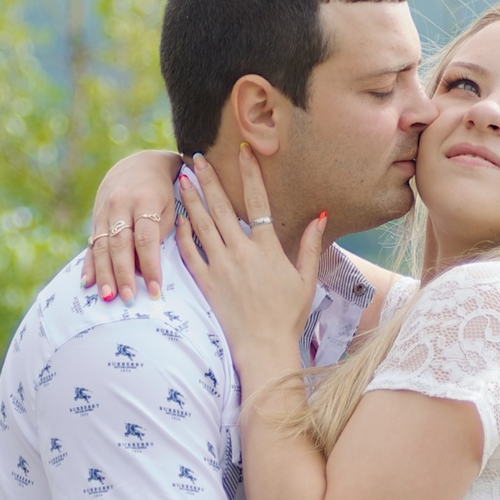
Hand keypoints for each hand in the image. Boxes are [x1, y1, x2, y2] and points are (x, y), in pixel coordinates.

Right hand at [81, 148, 182, 299]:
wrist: (141, 163)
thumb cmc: (163, 191)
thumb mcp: (169, 206)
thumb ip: (158, 234)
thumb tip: (144, 267)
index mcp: (144, 200)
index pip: (146, 239)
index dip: (150, 266)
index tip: (155, 290)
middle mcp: (120, 204)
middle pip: (120, 245)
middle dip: (123, 274)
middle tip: (128, 298)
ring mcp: (104, 210)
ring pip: (102, 246)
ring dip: (104, 274)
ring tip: (107, 297)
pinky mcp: (96, 217)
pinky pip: (91, 243)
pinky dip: (89, 264)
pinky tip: (87, 282)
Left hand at [174, 150, 324, 376]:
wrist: (264, 348)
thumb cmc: (289, 316)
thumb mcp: (307, 279)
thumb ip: (311, 245)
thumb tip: (321, 215)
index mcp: (267, 249)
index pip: (258, 201)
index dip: (250, 174)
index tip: (243, 151)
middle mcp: (241, 253)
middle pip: (222, 207)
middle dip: (209, 179)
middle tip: (196, 157)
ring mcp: (220, 267)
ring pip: (202, 225)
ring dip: (191, 199)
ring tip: (182, 178)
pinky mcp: (206, 283)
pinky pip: (189, 253)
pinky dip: (182, 233)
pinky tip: (178, 217)